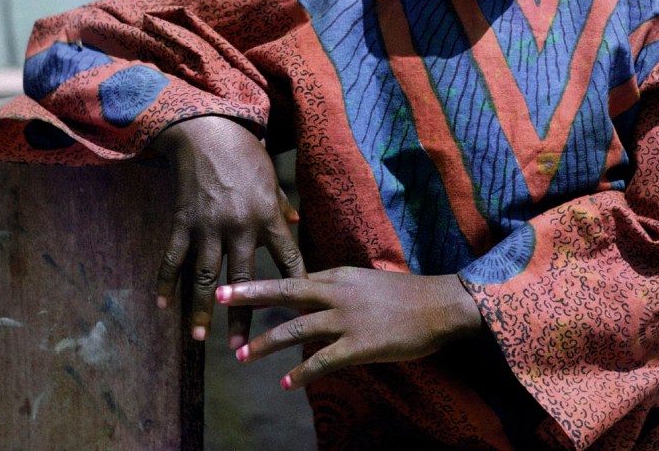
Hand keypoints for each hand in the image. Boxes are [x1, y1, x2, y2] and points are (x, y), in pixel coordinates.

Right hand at [150, 115, 305, 345]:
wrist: (207, 132)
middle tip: (243, 349)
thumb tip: (298, 226)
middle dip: (243, 317)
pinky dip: (165, 281)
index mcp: (268, 216)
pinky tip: (161, 304)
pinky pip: (173, 257)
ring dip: (201, 310)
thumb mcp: (271, 178)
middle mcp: (240, 226)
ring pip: (205, 277)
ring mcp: (209, 226)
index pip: (287, 259)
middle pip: (245, 280)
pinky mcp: (183, 221)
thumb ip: (282, 206)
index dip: (295, 286)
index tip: (301, 313)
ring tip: (198, 338)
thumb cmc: (245, 153)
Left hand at [216, 267, 482, 389]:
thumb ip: (340, 287)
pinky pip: (322, 361)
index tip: (237, 282)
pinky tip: (285, 383)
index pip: (295, 276)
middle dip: (251, 294)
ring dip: (265, 342)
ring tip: (241, 355)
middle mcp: (338, 292)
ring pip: (296, 328)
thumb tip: (316, 292)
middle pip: (286, 290)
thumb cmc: (406, 295)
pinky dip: (301, 373)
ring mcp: (347, 318)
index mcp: (340, 275)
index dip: (265, 282)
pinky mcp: (359, 344)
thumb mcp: (367, 280)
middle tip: (220, 295)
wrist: (439, 305)